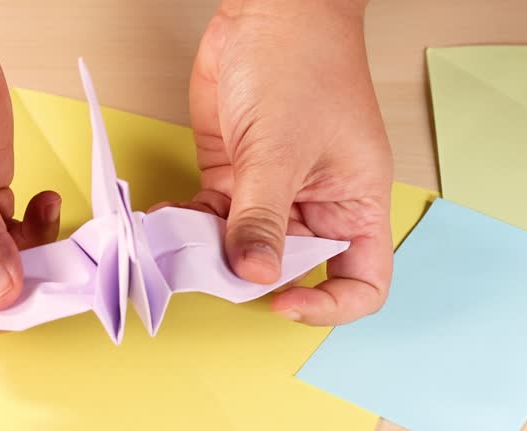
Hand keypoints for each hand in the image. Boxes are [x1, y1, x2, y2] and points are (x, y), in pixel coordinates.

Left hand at [189, 0, 392, 324]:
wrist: (268, 8)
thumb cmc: (303, 63)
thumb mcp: (281, 150)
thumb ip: (262, 218)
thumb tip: (255, 275)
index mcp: (355, 204)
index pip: (362, 281)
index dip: (329, 305)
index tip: (283, 301)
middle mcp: (319, 204)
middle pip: (294, 270)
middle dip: (254, 277)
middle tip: (213, 273)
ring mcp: (275, 192)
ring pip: (245, 248)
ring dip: (210, 255)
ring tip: (177, 249)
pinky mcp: (237, 175)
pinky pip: (213, 220)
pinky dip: (189, 227)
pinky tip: (165, 223)